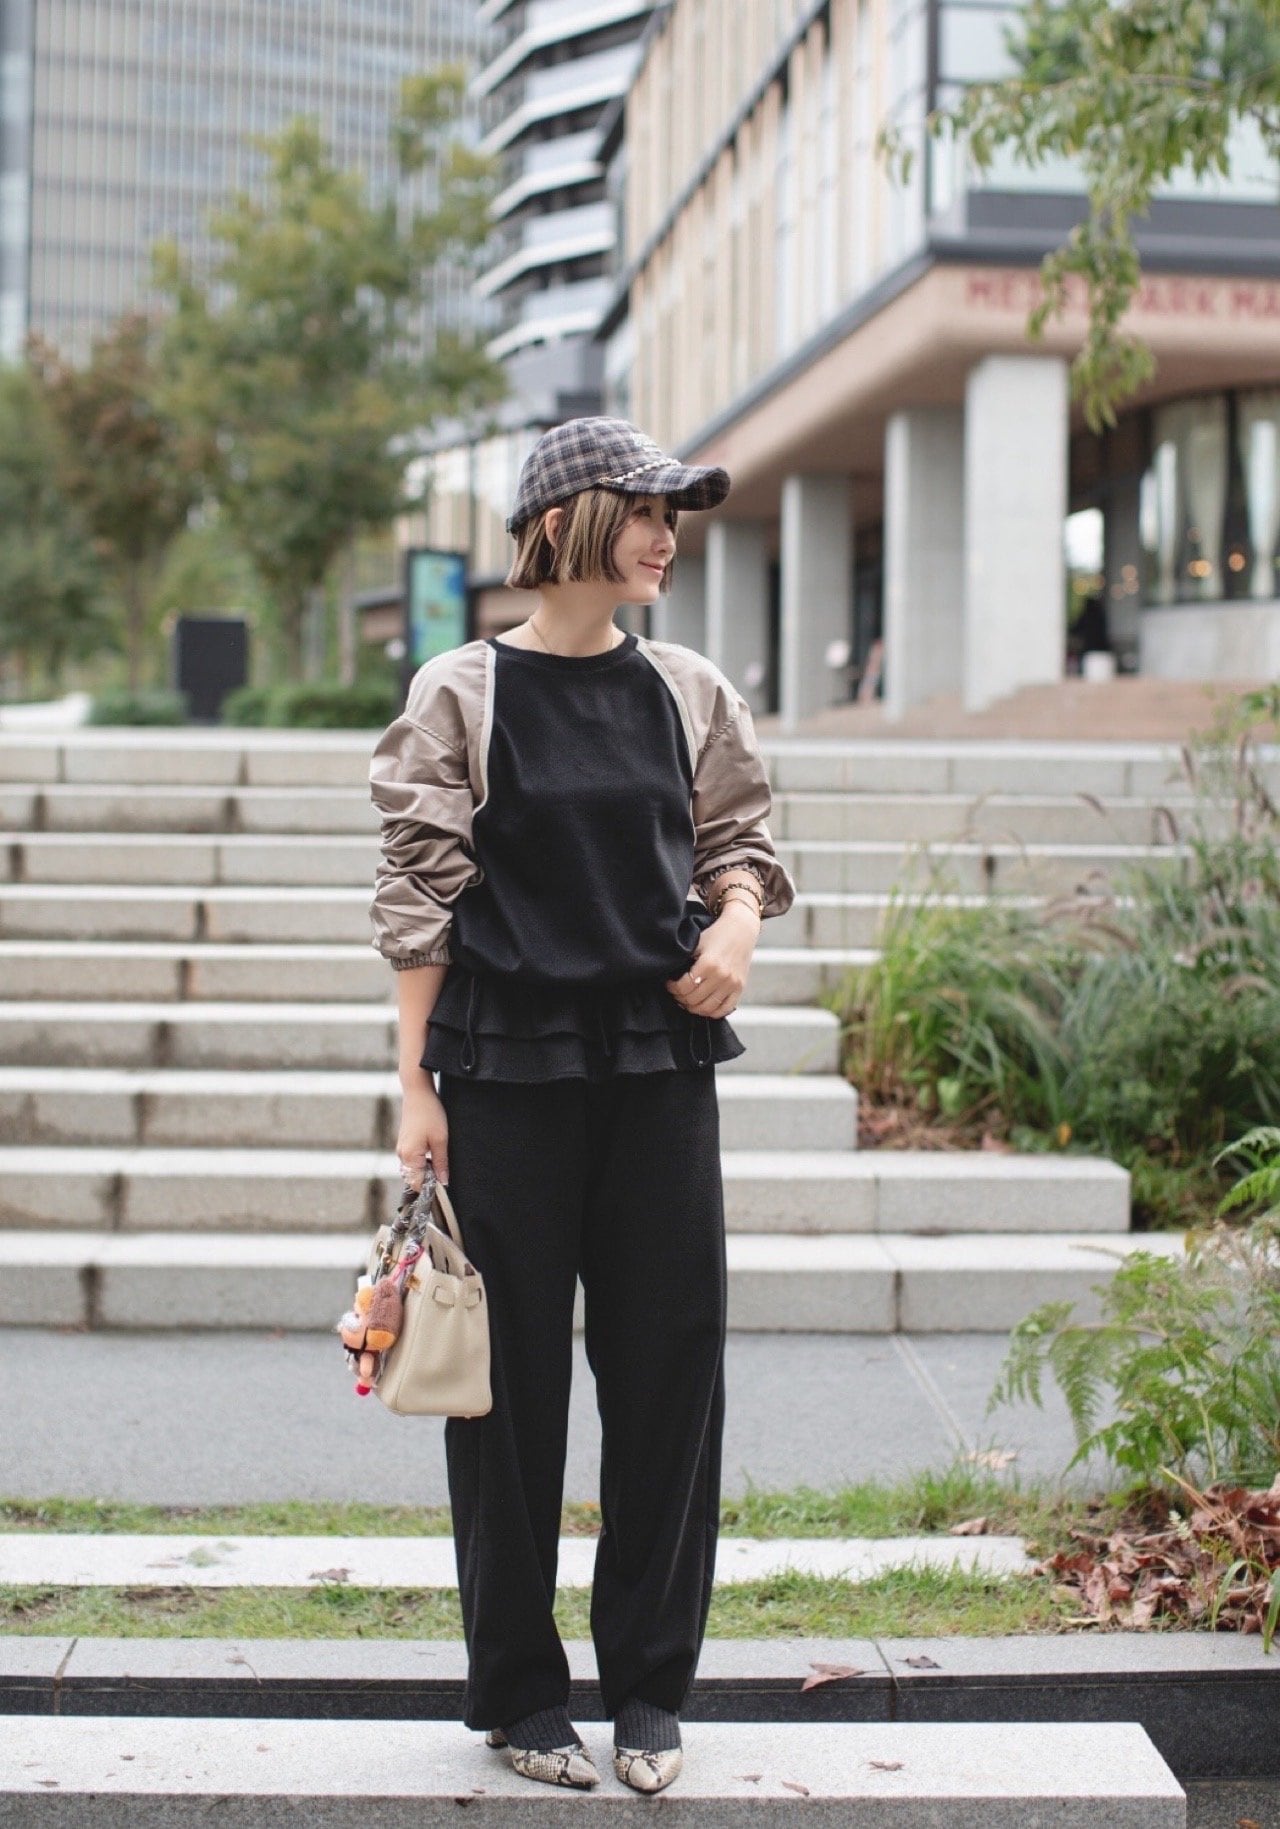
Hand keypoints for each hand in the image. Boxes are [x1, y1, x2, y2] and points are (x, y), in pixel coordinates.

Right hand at [397, 1080, 448, 1187]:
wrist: (418, 1092)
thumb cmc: (430, 1114)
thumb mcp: (441, 1140)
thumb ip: (441, 1163)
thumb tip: (443, 1182)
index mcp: (410, 1156)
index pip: (418, 1184)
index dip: (431, 1189)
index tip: (444, 1191)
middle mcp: (402, 1155)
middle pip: (414, 1179)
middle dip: (428, 1182)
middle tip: (445, 1178)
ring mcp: (402, 1149)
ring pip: (413, 1170)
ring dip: (426, 1172)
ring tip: (440, 1167)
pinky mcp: (404, 1143)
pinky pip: (412, 1161)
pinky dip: (422, 1164)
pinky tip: (434, 1157)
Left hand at [664, 902, 758, 1018]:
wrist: (741, 929)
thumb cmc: (716, 934)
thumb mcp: (697, 943)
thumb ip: (685, 960)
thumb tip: (670, 976)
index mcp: (708, 964)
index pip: (684, 987)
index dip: (673, 988)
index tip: (669, 984)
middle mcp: (722, 976)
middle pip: (694, 999)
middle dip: (681, 998)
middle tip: (676, 993)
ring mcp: (732, 984)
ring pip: (708, 1008)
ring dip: (694, 1008)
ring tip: (687, 1000)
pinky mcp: (740, 988)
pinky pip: (725, 1009)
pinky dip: (712, 1012)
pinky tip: (703, 1006)